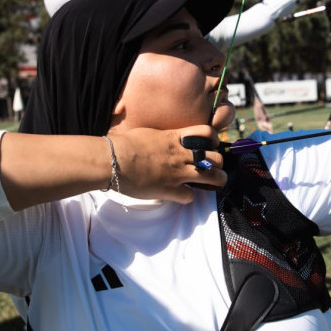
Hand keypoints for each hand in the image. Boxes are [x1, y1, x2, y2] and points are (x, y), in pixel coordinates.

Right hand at [109, 126, 225, 203]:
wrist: (112, 159)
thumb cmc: (125, 144)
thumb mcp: (150, 133)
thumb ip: (164, 137)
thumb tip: (167, 138)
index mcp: (176, 138)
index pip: (208, 133)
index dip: (214, 140)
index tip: (210, 144)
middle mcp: (181, 155)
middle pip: (216, 158)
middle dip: (218, 163)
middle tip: (213, 167)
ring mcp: (178, 173)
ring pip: (212, 177)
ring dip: (216, 181)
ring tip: (213, 183)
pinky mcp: (170, 190)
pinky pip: (190, 196)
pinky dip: (187, 197)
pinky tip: (181, 194)